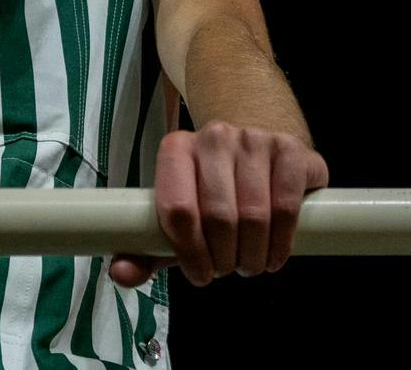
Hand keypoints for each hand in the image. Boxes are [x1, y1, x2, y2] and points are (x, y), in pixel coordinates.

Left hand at [111, 121, 328, 288]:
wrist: (257, 150)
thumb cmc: (211, 192)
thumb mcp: (177, 217)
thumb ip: (144, 247)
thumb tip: (120, 273)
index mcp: (176, 148)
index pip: (178, 209)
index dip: (190, 253)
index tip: (201, 274)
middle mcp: (214, 136)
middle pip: (218, 216)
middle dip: (225, 259)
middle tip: (229, 270)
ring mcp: (254, 139)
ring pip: (255, 215)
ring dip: (253, 256)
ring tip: (250, 264)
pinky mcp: (290, 148)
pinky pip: (286, 206)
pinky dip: (281, 242)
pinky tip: (274, 255)